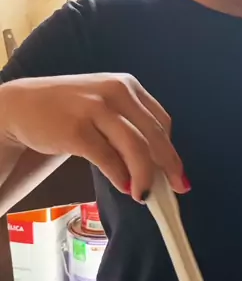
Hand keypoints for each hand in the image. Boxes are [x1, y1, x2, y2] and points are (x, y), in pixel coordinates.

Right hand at [0, 74, 187, 200]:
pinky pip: (107, 157)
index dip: (172, 151)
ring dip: (145, 175)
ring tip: (144, 194)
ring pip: (135, 146)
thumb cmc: (70, 110)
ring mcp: (95, 108)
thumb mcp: (105, 106)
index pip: (160, 121)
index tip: (178, 175)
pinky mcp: (76, 129)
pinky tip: (124, 186)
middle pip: (154, 134)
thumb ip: (130, 128)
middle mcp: (115, 91)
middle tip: (175, 191)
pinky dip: (120, 175)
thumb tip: (159, 166)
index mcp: (127, 86)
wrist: (23, 105)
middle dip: (168, 166)